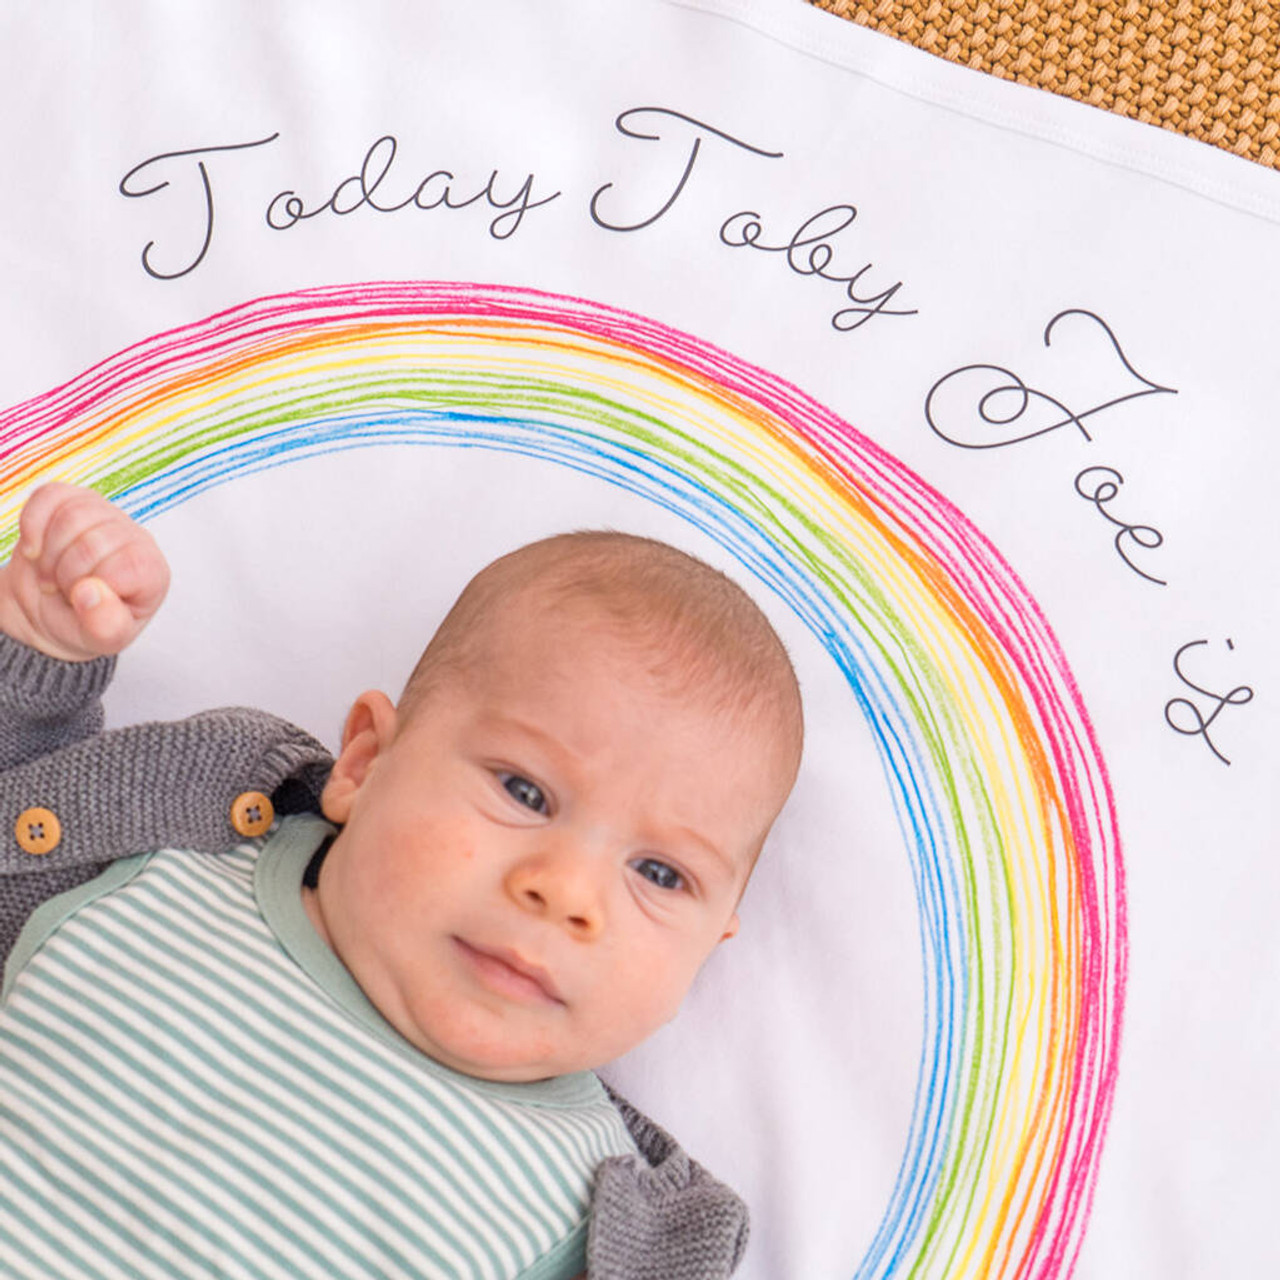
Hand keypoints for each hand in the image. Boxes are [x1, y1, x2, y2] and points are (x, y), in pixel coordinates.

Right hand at [0, 482, 169, 660]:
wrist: (48, 610)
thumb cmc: (84, 625)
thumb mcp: (102, 640)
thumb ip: (106, 626)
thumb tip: (91, 593)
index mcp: (151, 572)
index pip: (124, 565)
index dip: (91, 586)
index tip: (82, 602)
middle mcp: (135, 538)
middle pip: (93, 540)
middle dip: (64, 572)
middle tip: (61, 589)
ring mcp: (105, 515)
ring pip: (72, 515)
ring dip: (48, 552)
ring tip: (51, 573)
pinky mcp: (72, 500)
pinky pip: (49, 496)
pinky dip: (33, 524)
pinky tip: (34, 549)